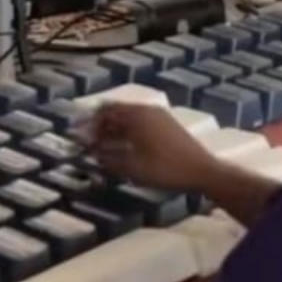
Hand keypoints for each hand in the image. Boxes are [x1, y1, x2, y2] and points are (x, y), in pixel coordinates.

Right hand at [91, 103, 217, 190]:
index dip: (89, 124)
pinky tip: (124, 147)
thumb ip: (106, 157)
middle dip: (100, 126)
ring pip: (128, 118)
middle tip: (89, 143)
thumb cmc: (164, 169)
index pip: (104, 112)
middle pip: (116, 112)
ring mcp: (159, 116)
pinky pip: (140, 123)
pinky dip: (128, 132)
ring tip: (104, 147)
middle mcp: (147, 109)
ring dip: (114, 130)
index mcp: (136, 115)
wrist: (202, 172)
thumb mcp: (130, 167)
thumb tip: (90, 151)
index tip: (78, 138)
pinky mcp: (167, 125)